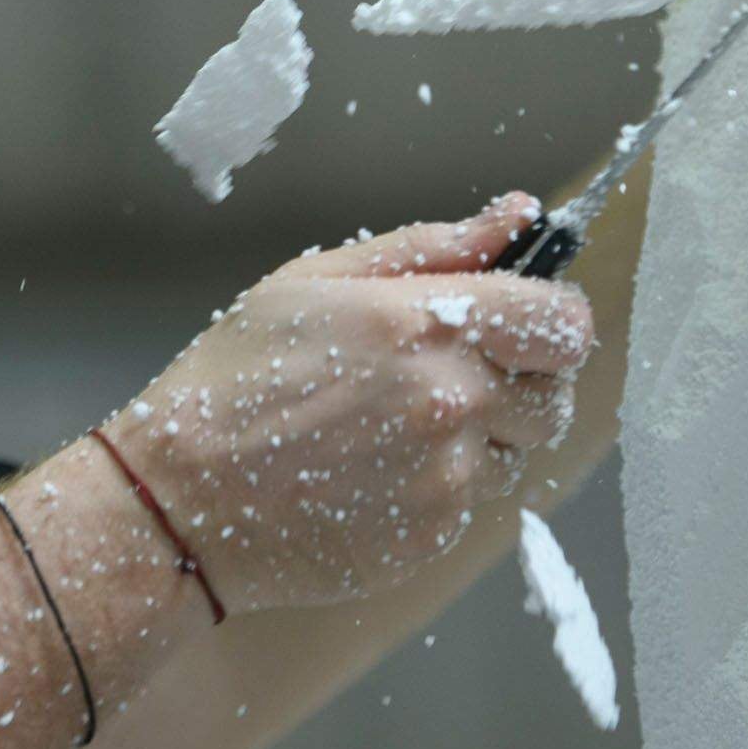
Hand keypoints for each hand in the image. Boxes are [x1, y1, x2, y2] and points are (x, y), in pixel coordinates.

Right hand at [102, 194, 593, 613]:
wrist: (183, 501)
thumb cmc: (236, 380)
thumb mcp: (317, 281)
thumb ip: (432, 246)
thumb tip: (517, 215)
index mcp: (426, 323)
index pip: (564, 322)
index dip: (550, 319)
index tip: (521, 321)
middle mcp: (451, 400)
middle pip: (557, 391)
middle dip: (520, 378)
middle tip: (450, 373)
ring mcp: (447, 474)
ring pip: (520, 449)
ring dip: (485, 434)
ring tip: (399, 424)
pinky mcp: (435, 532)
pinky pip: (477, 499)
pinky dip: (443, 481)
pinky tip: (377, 468)